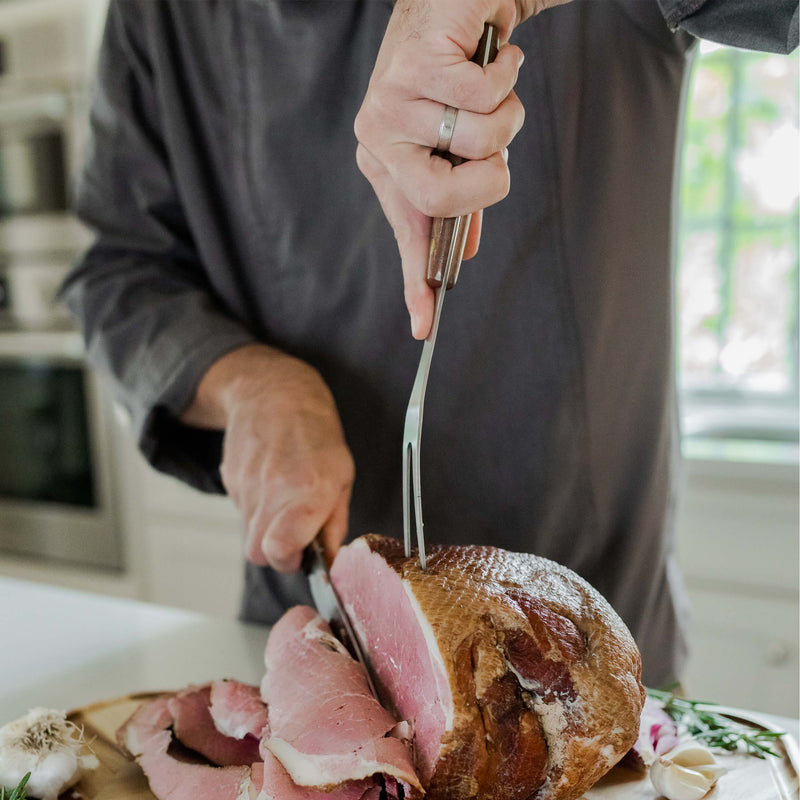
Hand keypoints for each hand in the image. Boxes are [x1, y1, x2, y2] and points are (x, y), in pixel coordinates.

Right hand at [181, 345, 354, 572]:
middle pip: (259, 552)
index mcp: (308, 490)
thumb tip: (329, 557)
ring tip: (285, 503)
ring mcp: (247, 484)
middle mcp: (274, 489)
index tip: (303, 555)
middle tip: (295, 536)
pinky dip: (255, 510)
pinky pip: (240, 512)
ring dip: (266, 530)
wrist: (274, 393)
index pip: (280, 550)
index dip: (290, 562)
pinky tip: (270, 487)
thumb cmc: (316, 432)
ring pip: (248, 534)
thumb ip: (335, 521)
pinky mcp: (230, 479)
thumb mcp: (343, 473)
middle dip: (277, 553)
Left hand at [354, 0, 569, 339]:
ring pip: (478, 143)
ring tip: (490, 86)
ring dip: (506, 116)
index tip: (423, 328)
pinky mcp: (418, 60)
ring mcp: (392, 98)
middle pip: (443, 199)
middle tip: (495, 148)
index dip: (415, 281)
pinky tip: (494, 56)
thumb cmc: (459, 78)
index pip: (406, 231)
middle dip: (490, 180)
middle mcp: (379, 135)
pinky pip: (487, 94)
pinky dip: (508, 74)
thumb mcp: (457, 145)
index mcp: (387, 162)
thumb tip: (466, 250)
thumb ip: (458, 195)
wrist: (454, 2)